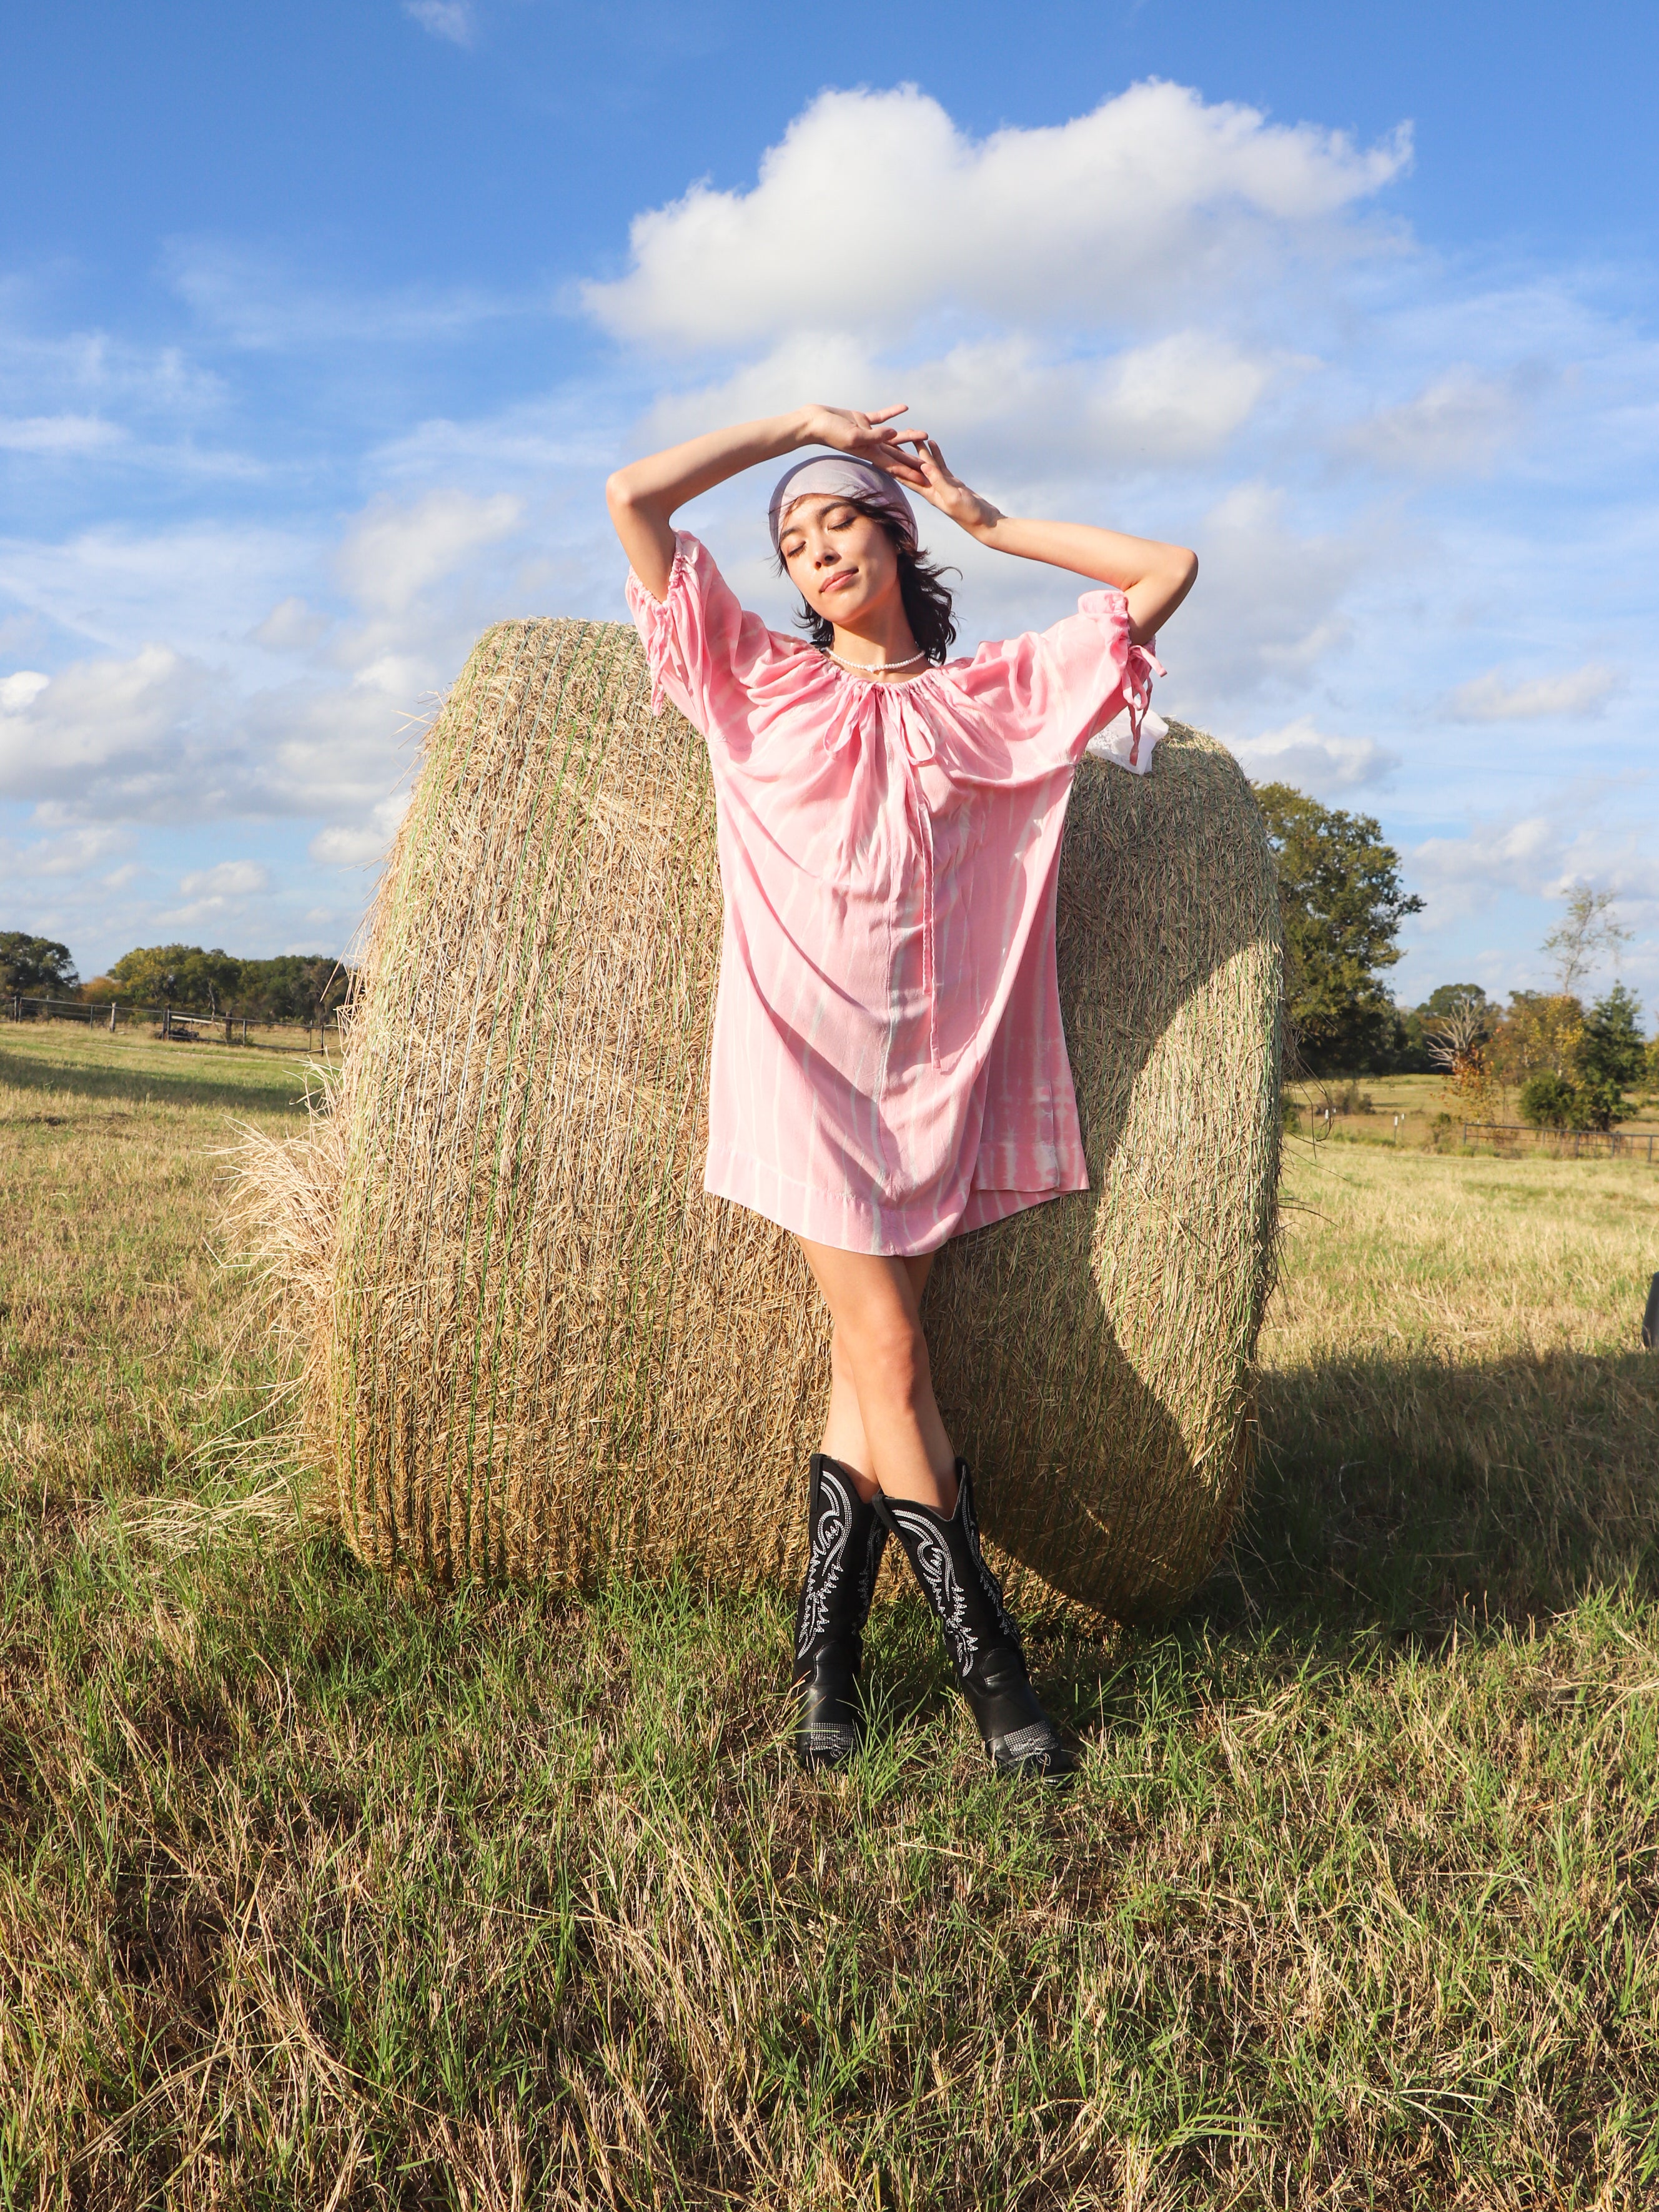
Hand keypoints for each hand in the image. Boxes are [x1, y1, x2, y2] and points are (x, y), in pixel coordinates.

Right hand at [796, 402, 930, 484]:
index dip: (910, 473)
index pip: (894, 466)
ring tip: (925, 434)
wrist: (814, 421)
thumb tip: (894, 434)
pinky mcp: (863, 420)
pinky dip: (892, 413)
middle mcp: (870, 445)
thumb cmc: (831, 432)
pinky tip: (905, 408)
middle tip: (932, 465)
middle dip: (913, 460)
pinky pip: (882, 417)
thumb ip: (875, 436)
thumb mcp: (854, 436)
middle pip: (897, 454)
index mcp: (869, 452)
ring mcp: (867, 433)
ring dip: (908, 435)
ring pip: (893, 436)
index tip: (925, 480)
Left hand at [891, 437, 1001, 536]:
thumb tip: (924, 465)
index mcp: (928, 492)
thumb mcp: (952, 496)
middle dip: (899, 454)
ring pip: (925, 463)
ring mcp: (941, 484)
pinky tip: (931, 443)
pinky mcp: (951, 481)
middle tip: (888, 439)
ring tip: (909, 433)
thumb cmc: (969, 513)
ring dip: (917, 449)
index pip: (904, 477)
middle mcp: (931, 488)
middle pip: (911, 468)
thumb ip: (939, 481)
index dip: (890, 466)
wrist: (984, 522)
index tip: (877, 455)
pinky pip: (940, 464)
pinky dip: (935, 453)